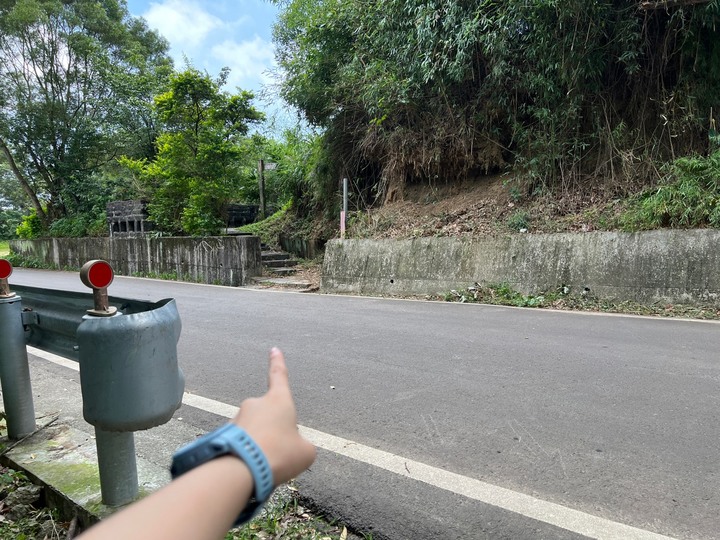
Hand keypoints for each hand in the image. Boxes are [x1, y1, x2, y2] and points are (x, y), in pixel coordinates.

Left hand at [232, 348, 315, 484]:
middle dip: (274, 434)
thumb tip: (291, 447)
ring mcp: (237, 418)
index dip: (278, 363)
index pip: (279, 376)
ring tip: (262, 467)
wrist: (242, 469)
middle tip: (279, 456)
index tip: (274, 349)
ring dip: (259, 448)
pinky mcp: (223, 435)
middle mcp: (255, 404)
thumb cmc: (280, 454)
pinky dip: (245, 456)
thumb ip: (301, 445)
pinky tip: (248, 471)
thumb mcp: (305, 452)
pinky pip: (240, 445)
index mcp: (278, 400)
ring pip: (253, 434)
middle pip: (269, 417)